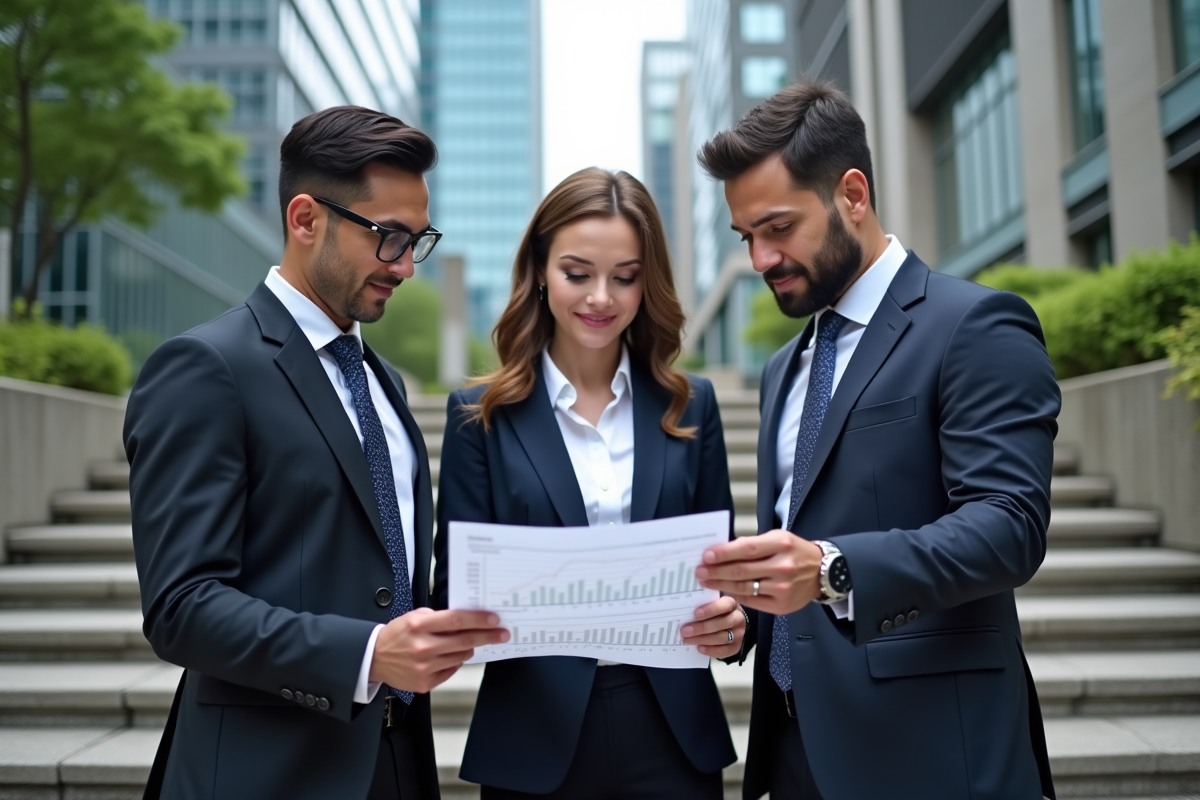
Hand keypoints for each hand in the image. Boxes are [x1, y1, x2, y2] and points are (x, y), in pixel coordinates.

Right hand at [368, 607, 508, 693]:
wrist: (374, 658)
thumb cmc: (397, 635)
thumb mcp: (414, 617)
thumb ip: (439, 618)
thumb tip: (466, 619)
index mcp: (419, 627)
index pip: (457, 621)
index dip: (479, 620)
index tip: (494, 619)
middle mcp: (423, 648)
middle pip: (464, 641)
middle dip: (487, 636)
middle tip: (502, 633)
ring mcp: (424, 668)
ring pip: (461, 656)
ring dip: (469, 648)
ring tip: (470, 643)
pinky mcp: (425, 683)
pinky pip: (451, 670)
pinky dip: (454, 661)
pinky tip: (448, 655)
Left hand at [681, 595, 745, 657]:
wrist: (728, 625)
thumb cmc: (715, 613)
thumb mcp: (711, 605)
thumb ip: (703, 606)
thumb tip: (685, 611)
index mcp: (731, 604)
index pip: (725, 605)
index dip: (711, 610)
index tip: (695, 614)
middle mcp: (738, 618)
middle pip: (723, 623)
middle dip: (702, 627)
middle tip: (685, 631)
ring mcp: (739, 633)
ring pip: (722, 638)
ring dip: (703, 639)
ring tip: (688, 640)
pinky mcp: (736, 646)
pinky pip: (724, 651)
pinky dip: (710, 650)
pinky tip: (699, 648)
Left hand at [695, 530, 823, 615]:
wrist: (823, 572)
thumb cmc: (795, 552)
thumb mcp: (778, 538)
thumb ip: (752, 543)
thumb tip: (722, 550)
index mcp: (781, 545)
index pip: (746, 549)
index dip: (724, 553)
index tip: (706, 556)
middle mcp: (783, 567)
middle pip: (742, 570)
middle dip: (716, 571)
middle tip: (699, 571)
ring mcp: (783, 589)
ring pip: (744, 587)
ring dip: (721, 584)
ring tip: (706, 581)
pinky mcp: (782, 606)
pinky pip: (752, 601)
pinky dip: (736, 596)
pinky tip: (724, 591)